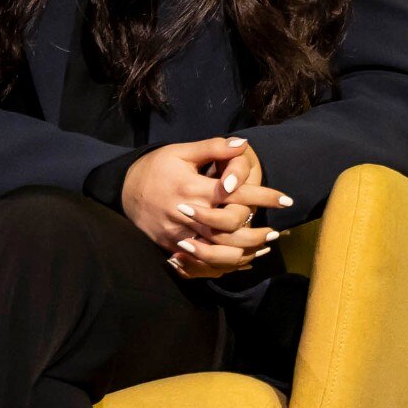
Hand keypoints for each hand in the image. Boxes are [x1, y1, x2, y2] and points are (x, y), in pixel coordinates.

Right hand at [121, 136, 290, 278]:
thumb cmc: (154, 167)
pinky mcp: (174, 247)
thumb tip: (243, 144)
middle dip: (258, 231)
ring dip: (245, 251)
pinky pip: (203, 262)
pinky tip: (241, 259)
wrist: (121, 191)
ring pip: (219, 252)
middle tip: (277, 232)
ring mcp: (181, 234)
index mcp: (193, 188)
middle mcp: (189, 214)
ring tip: (264, 246)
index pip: (236, 193)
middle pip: (231, 229)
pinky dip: (225, 263)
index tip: (286, 199)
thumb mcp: (180, 152)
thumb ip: (212, 148)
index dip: (264, 196)